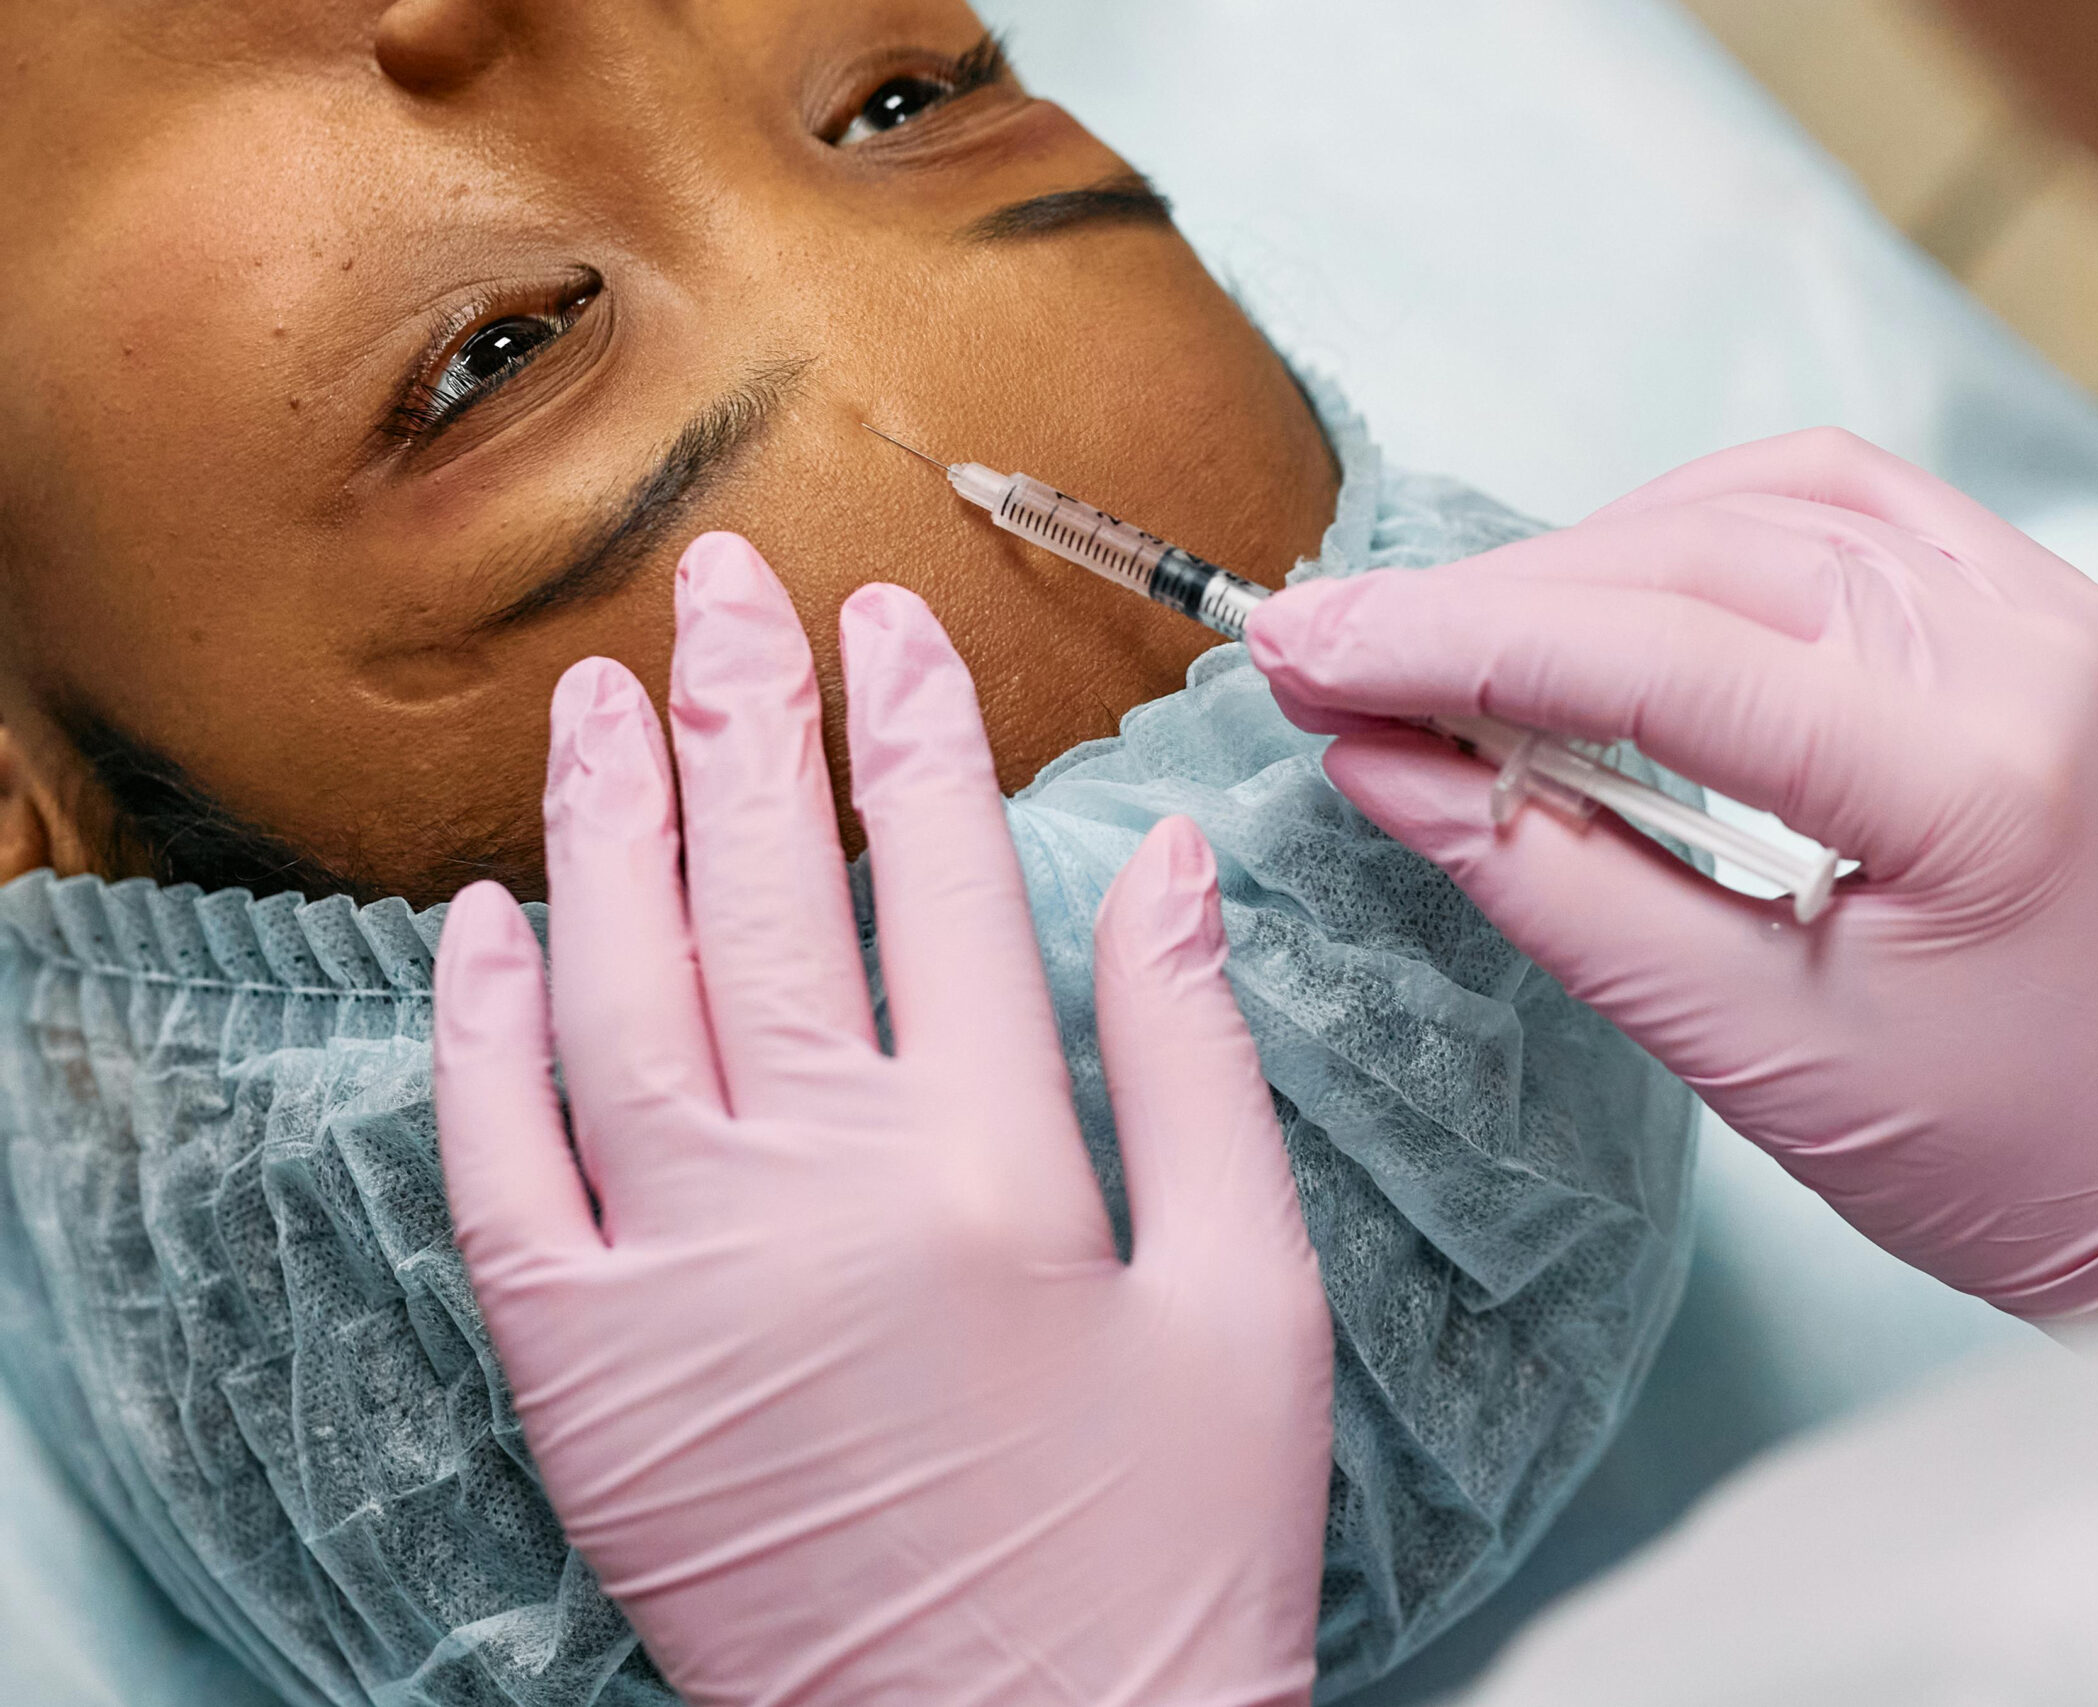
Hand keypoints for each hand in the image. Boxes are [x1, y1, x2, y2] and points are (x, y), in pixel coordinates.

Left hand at [432, 535, 1333, 1706]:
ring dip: (606, 824)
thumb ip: (1194, 1060)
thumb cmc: (1166, 1555)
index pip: (937, 874)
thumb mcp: (1252, 1303)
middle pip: (764, 889)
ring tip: (598, 694)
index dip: (910, 726)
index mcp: (993, 1163)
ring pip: (614, 990)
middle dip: (741, 711)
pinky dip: (477, 1031)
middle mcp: (812, 1188)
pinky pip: (495, 1165)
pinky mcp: (582, 1371)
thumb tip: (1168, 861)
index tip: (888, 622)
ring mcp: (673, 1276)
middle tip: (721, 584)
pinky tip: (485, 919)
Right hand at [1247, 430, 2097, 1320]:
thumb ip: (1550, 884)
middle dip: (1493, 599)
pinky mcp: (2027, 602)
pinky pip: (1828, 504)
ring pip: (1757, 505)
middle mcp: (2027, 652)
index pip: (1667, 661)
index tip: (1302, 649)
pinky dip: (1687, 531)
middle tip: (1330, 647)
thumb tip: (1374, 760)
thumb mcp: (1742, 1044)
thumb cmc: (1975, 1147)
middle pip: (1702, 558)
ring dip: (1581, 557)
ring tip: (1445, 639)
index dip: (1461, 643)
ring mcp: (2043, 607)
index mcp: (1976, 784)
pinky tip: (1597, 593)